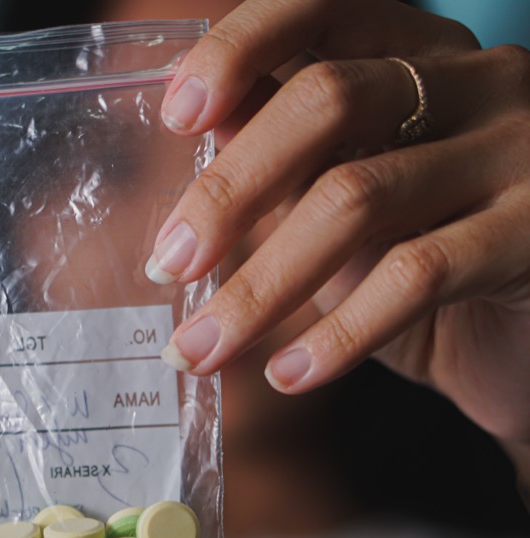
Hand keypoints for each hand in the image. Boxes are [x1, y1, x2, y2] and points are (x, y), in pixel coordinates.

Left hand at [150, 0, 529, 453]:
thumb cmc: (427, 263)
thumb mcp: (347, 201)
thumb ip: (287, 159)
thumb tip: (197, 126)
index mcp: (418, 53)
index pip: (322, 8)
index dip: (240, 48)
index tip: (175, 116)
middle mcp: (477, 81)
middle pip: (326, 101)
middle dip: (228, 190)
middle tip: (167, 265)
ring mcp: (518, 150)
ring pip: (357, 196)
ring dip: (259, 287)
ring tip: (200, 349)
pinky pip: (416, 276)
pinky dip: (337, 334)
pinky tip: (286, 375)